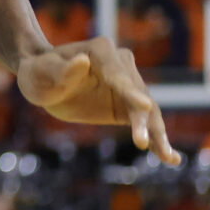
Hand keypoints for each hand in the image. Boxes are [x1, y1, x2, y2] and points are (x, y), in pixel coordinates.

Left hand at [18, 38, 182, 163]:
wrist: (43, 78)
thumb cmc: (39, 72)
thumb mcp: (42, 72)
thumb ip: (62, 70)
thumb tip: (83, 62)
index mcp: (101, 51)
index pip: (118, 74)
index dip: (129, 91)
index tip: (144, 106)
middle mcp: (121, 64)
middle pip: (138, 94)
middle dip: (144, 119)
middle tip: (145, 142)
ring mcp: (128, 85)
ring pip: (149, 111)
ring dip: (158, 134)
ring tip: (169, 158)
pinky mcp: (128, 104)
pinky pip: (146, 122)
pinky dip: (157, 139)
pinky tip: (170, 159)